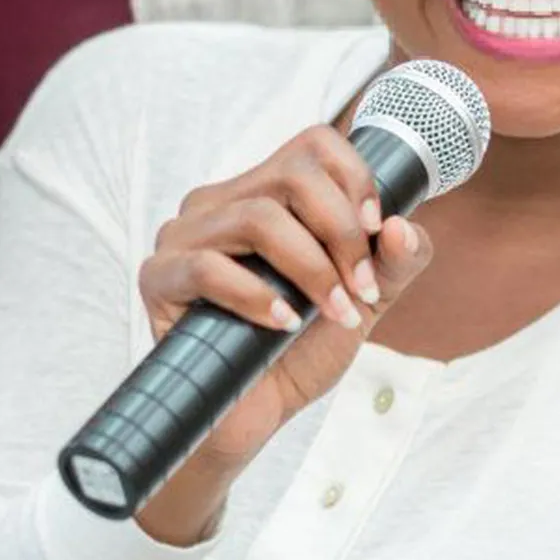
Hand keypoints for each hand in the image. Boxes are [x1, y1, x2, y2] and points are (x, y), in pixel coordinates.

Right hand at [134, 124, 432, 543]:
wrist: (253, 415)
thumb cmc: (300, 350)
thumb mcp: (367, 300)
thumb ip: (398, 261)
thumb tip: (400, 227)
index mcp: (268, 193)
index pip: (315, 143)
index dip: (357, 179)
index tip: (377, 231)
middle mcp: (223, 202)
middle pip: (293, 174)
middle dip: (343, 232)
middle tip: (362, 288)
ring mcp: (184, 235)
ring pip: (257, 216)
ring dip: (312, 269)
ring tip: (334, 311)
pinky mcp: (159, 277)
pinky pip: (208, 267)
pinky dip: (259, 297)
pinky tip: (283, 324)